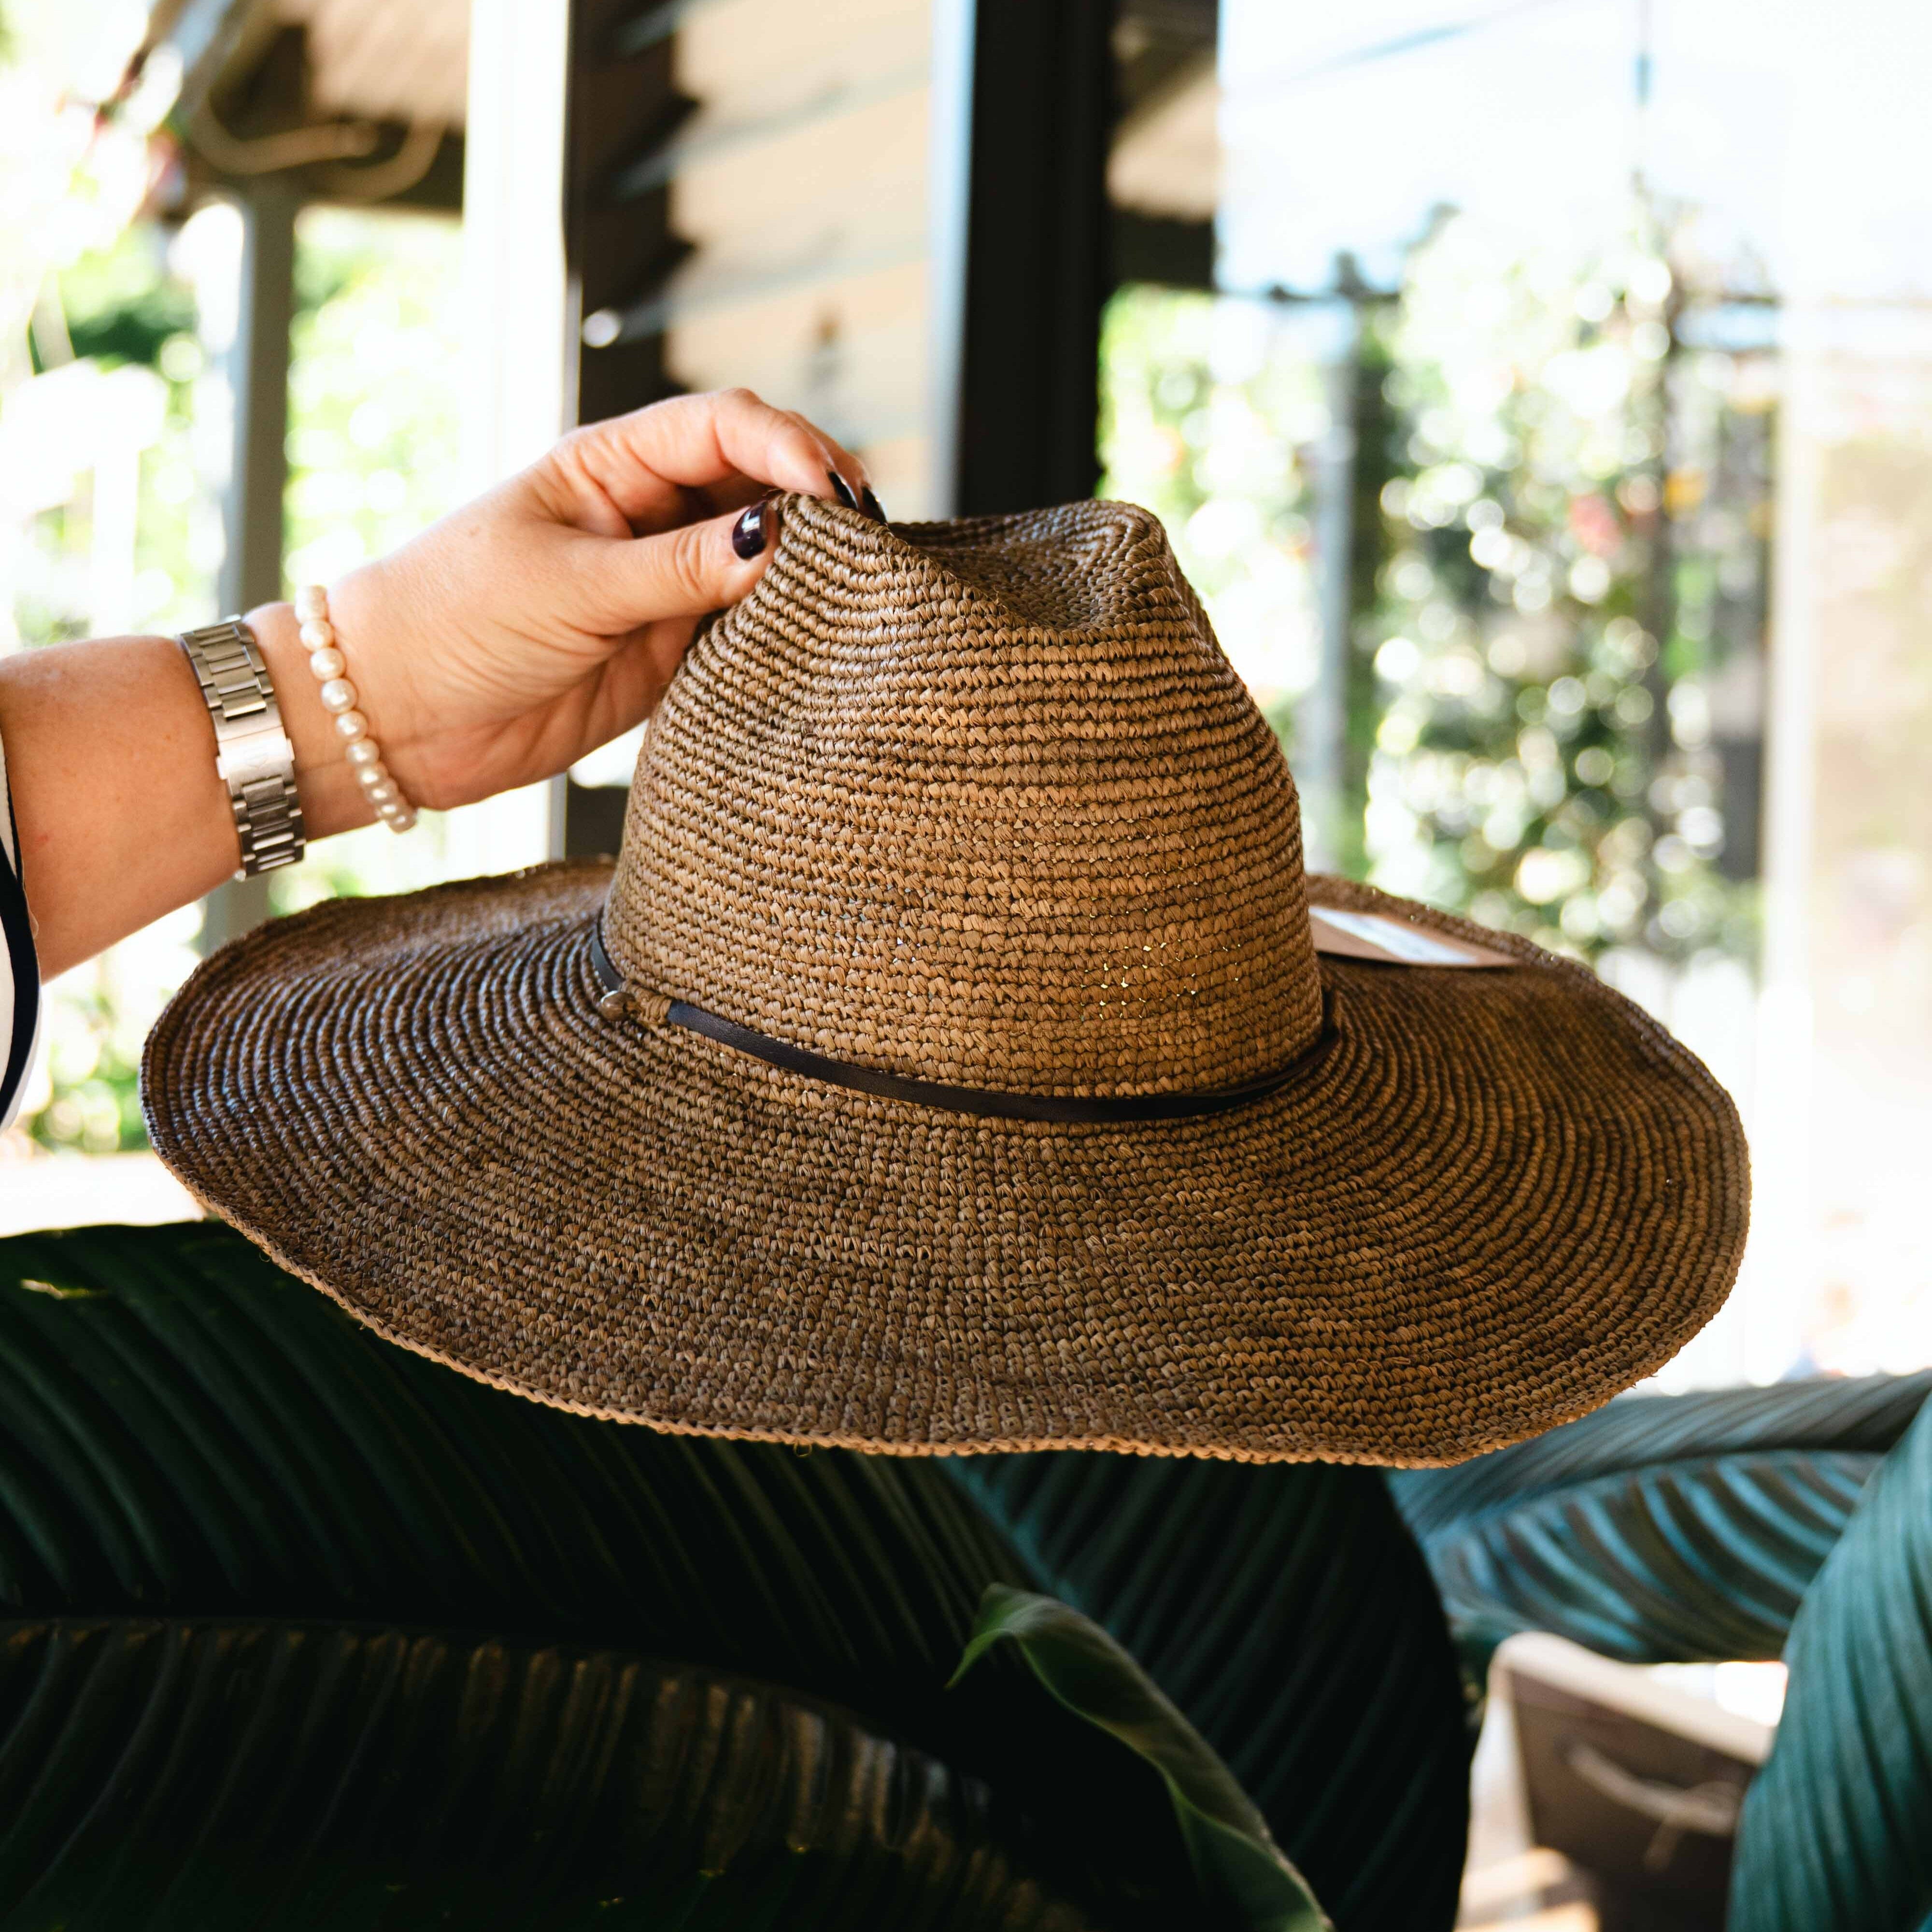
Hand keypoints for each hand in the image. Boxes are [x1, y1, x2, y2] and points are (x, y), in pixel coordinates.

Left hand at [254, 388, 877, 820]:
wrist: (394, 718)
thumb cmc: (454, 622)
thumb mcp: (573, 586)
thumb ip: (681, 568)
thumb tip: (784, 540)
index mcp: (612, 465)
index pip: (724, 426)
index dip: (790, 447)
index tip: (835, 492)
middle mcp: (648, 516)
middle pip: (760, 486)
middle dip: (818, 505)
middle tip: (870, 543)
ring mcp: (663, 586)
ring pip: (764, 562)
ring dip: (808, 573)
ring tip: (859, 593)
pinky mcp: (669, 656)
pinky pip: (746, 634)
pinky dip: (784, 635)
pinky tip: (817, 643)